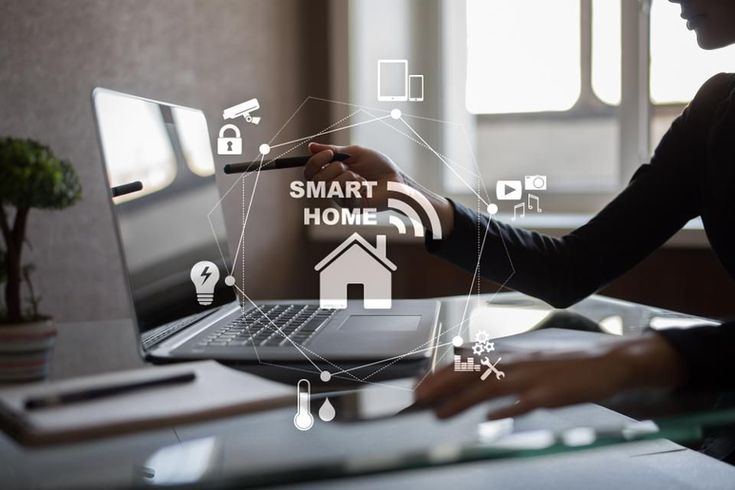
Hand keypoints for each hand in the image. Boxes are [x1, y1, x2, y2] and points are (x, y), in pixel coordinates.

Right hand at [304, 142, 455, 233]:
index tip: (328, 153)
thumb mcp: (354, 153)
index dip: (314, 162)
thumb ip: (333, 150)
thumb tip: (310, 146)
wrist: (396, 179)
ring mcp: (342, 200)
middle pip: (315, 181)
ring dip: (347, 176)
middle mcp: (333, 189)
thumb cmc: (378, 166)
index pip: (310, 173)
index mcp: (332, 175)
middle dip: (331, 169)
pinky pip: (344, 195)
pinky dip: (356, 186)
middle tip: (346, 166)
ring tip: (361, 178)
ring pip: (330, 187)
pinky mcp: (352, 208)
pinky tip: (365, 187)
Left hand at [415, 334, 686, 419]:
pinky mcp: (553, 394)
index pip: (467, 365)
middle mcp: (517, 363)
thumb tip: (476, 388)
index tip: (418, 388)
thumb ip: (504, 374)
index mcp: (510, 357)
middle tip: (418, 400)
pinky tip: (492, 417)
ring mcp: (534, 378)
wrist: (609, 363)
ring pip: (491, 387)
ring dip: (462, 401)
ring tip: (440, 414)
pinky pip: (527, 402)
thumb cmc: (567, 367)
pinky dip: (508, 409)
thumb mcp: (530, 365)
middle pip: (471, 374)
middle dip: (441, 387)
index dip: (440, 376)